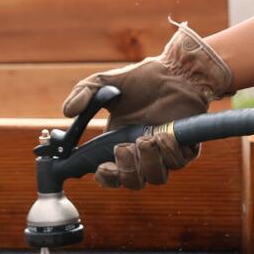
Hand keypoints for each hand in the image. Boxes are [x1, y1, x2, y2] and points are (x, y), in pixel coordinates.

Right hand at [61, 21, 233, 189]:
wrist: (175, 70)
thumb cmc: (142, 78)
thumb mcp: (105, 82)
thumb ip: (83, 93)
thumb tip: (67, 112)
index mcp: (120, 143)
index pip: (112, 175)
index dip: (106, 178)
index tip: (102, 168)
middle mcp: (142, 153)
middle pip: (134, 183)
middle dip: (127, 172)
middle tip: (123, 148)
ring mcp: (164, 152)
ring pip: (157, 178)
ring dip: (148, 162)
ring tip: (145, 138)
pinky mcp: (186, 148)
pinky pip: (178, 163)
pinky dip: (169, 151)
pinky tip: (163, 133)